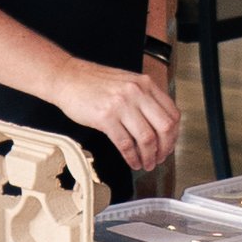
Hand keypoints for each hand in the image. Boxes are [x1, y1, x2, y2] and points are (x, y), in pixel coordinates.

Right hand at [54, 58, 175, 172]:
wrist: (67, 78)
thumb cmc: (94, 82)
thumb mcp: (127, 82)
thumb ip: (144, 98)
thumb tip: (159, 126)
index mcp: (145, 84)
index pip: (173, 114)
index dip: (174, 135)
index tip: (170, 145)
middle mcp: (137, 93)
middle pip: (165, 127)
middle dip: (166, 148)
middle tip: (161, 158)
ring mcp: (121, 105)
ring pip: (147, 139)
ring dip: (149, 156)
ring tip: (147, 164)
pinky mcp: (105, 118)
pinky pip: (126, 144)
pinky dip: (132, 157)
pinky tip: (132, 162)